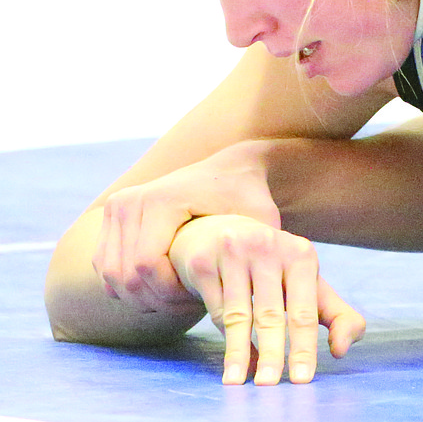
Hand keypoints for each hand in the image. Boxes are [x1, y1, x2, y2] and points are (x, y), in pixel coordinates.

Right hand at [94, 143, 282, 314]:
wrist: (232, 167)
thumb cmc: (248, 196)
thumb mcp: (261, 220)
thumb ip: (261, 252)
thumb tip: (264, 300)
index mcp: (162, 199)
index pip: (146, 267)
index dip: (169, 294)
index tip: (200, 298)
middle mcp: (131, 199)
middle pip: (127, 276)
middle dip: (157, 300)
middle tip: (189, 305)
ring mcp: (117, 205)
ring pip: (113, 276)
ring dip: (142, 296)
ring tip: (179, 297)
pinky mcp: (112, 214)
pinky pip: (107, 267)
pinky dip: (130, 285)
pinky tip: (163, 285)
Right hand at [168, 214, 364, 384]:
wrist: (223, 229)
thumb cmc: (274, 267)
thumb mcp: (306, 282)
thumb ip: (334, 314)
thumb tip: (341, 350)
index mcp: (301, 254)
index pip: (305, 310)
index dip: (303, 346)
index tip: (302, 379)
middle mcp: (269, 247)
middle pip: (270, 313)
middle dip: (272, 352)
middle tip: (269, 386)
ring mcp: (233, 252)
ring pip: (237, 314)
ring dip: (238, 352)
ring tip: (238, 382)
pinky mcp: (204, 262)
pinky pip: (215, 308)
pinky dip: (222, 337)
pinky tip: (229, 361)